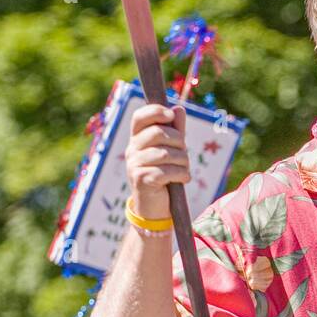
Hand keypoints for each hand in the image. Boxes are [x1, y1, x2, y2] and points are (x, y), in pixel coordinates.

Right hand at [126, 102, 190, 218]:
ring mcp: (134, 165)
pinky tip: (182, 179)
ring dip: (183, 162)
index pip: (139, 117)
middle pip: (158, 133)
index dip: (155, 111)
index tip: (170, 116)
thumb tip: (178, 109)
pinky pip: (167, 171)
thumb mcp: (171, 150)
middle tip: (183, 153)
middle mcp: (132, 150)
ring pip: (166, 153)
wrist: (154, 208)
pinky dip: (181, 175)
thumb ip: (175, 130)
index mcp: (137, 139)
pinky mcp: (141, 180)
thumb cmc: (164, 175)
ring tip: (184, 169)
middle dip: (179, 142)